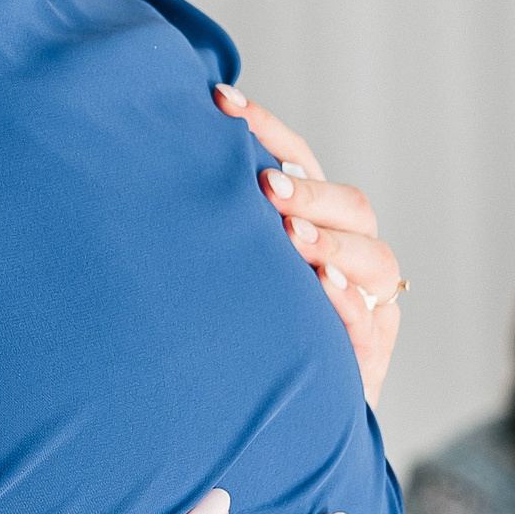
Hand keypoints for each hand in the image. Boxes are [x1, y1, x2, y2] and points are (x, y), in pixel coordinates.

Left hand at [214, 84, 401, 405]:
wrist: (272, 413)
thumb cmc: (235, 326)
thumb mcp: (218, 266)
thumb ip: (204, 219)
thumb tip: (143, 157)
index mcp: (314, 220)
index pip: (299, 160)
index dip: (265, 128)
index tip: (219, 100)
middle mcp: (350, 254)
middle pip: (350, 204)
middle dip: (307, 191)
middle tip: (263, 185)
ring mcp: (368, 301)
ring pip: (371, 256)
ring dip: (328, 239)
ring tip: (290, 235)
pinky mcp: (371, 351)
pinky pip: (368, 319)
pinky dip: (345, 299)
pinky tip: (319, 283)